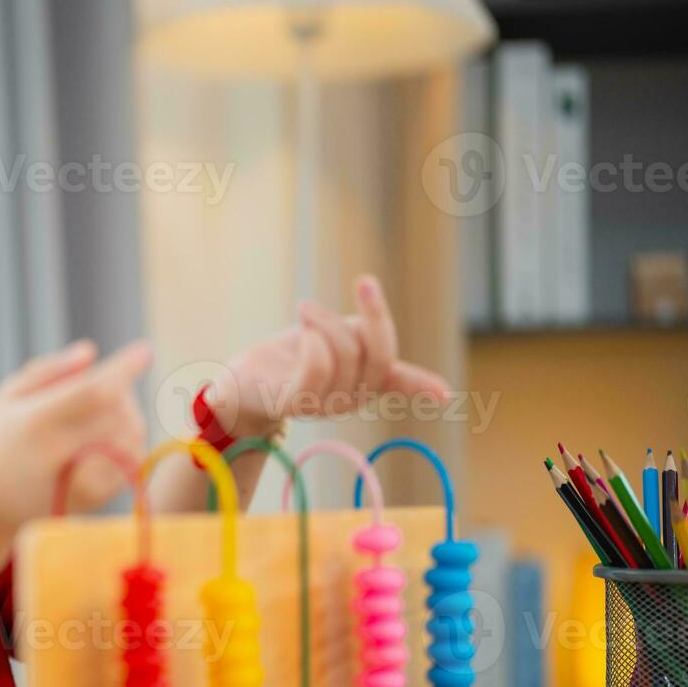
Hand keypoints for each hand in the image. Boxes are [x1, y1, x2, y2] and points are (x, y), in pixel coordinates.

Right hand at [0, 339, 151, 530]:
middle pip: (117, 412)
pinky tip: (112, 437)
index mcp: (36, 422)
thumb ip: (48, 370)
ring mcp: (78, 481)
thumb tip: (91, 351)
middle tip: (109, 386)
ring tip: (107, 412)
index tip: (144, 351)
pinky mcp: (94, 499)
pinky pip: (132, 462)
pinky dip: (131, 443)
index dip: (123, 370)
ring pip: (130, 437)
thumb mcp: (9, 397)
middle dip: (122, 392)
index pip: (92, 392)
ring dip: (130, 417)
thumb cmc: (1, 440)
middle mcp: (58, 453)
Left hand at [211, 275, 450, 436]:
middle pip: (380, 353)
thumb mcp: (334, 335)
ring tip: (306, 308)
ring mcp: (326, 406)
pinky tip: (302, 330)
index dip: (422, 385)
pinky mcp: (296, 403)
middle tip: (363, 280)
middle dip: (375, 313)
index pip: (401, 383)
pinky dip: (314, 339)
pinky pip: (318, 367)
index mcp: (367, 382)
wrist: (243, 381)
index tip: (444, 393)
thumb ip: (362, 334)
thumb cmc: (292, 354)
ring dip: (326, 319)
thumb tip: (375, 325)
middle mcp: (352, 399)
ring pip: (346, 351)